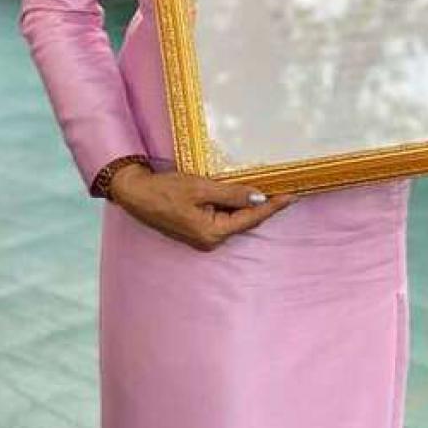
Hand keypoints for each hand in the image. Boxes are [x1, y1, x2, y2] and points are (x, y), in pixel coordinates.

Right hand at [109, 161, 296, 250]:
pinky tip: (244, 193)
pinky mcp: (198, 227)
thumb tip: (258, 199)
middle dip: (264, 206)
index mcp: (212, 232)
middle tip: (286, 189)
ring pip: (235, 218)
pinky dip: (234, 205)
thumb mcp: (201, 188)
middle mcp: (210, 239)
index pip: (250, 218)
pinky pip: (223, 216)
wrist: (136, 193)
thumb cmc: (166, 190)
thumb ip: (231, 194)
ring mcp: (204, 235)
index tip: (291, 196)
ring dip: (249, 204)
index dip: (272, 206)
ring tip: (271, 188)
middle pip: (245, 220)